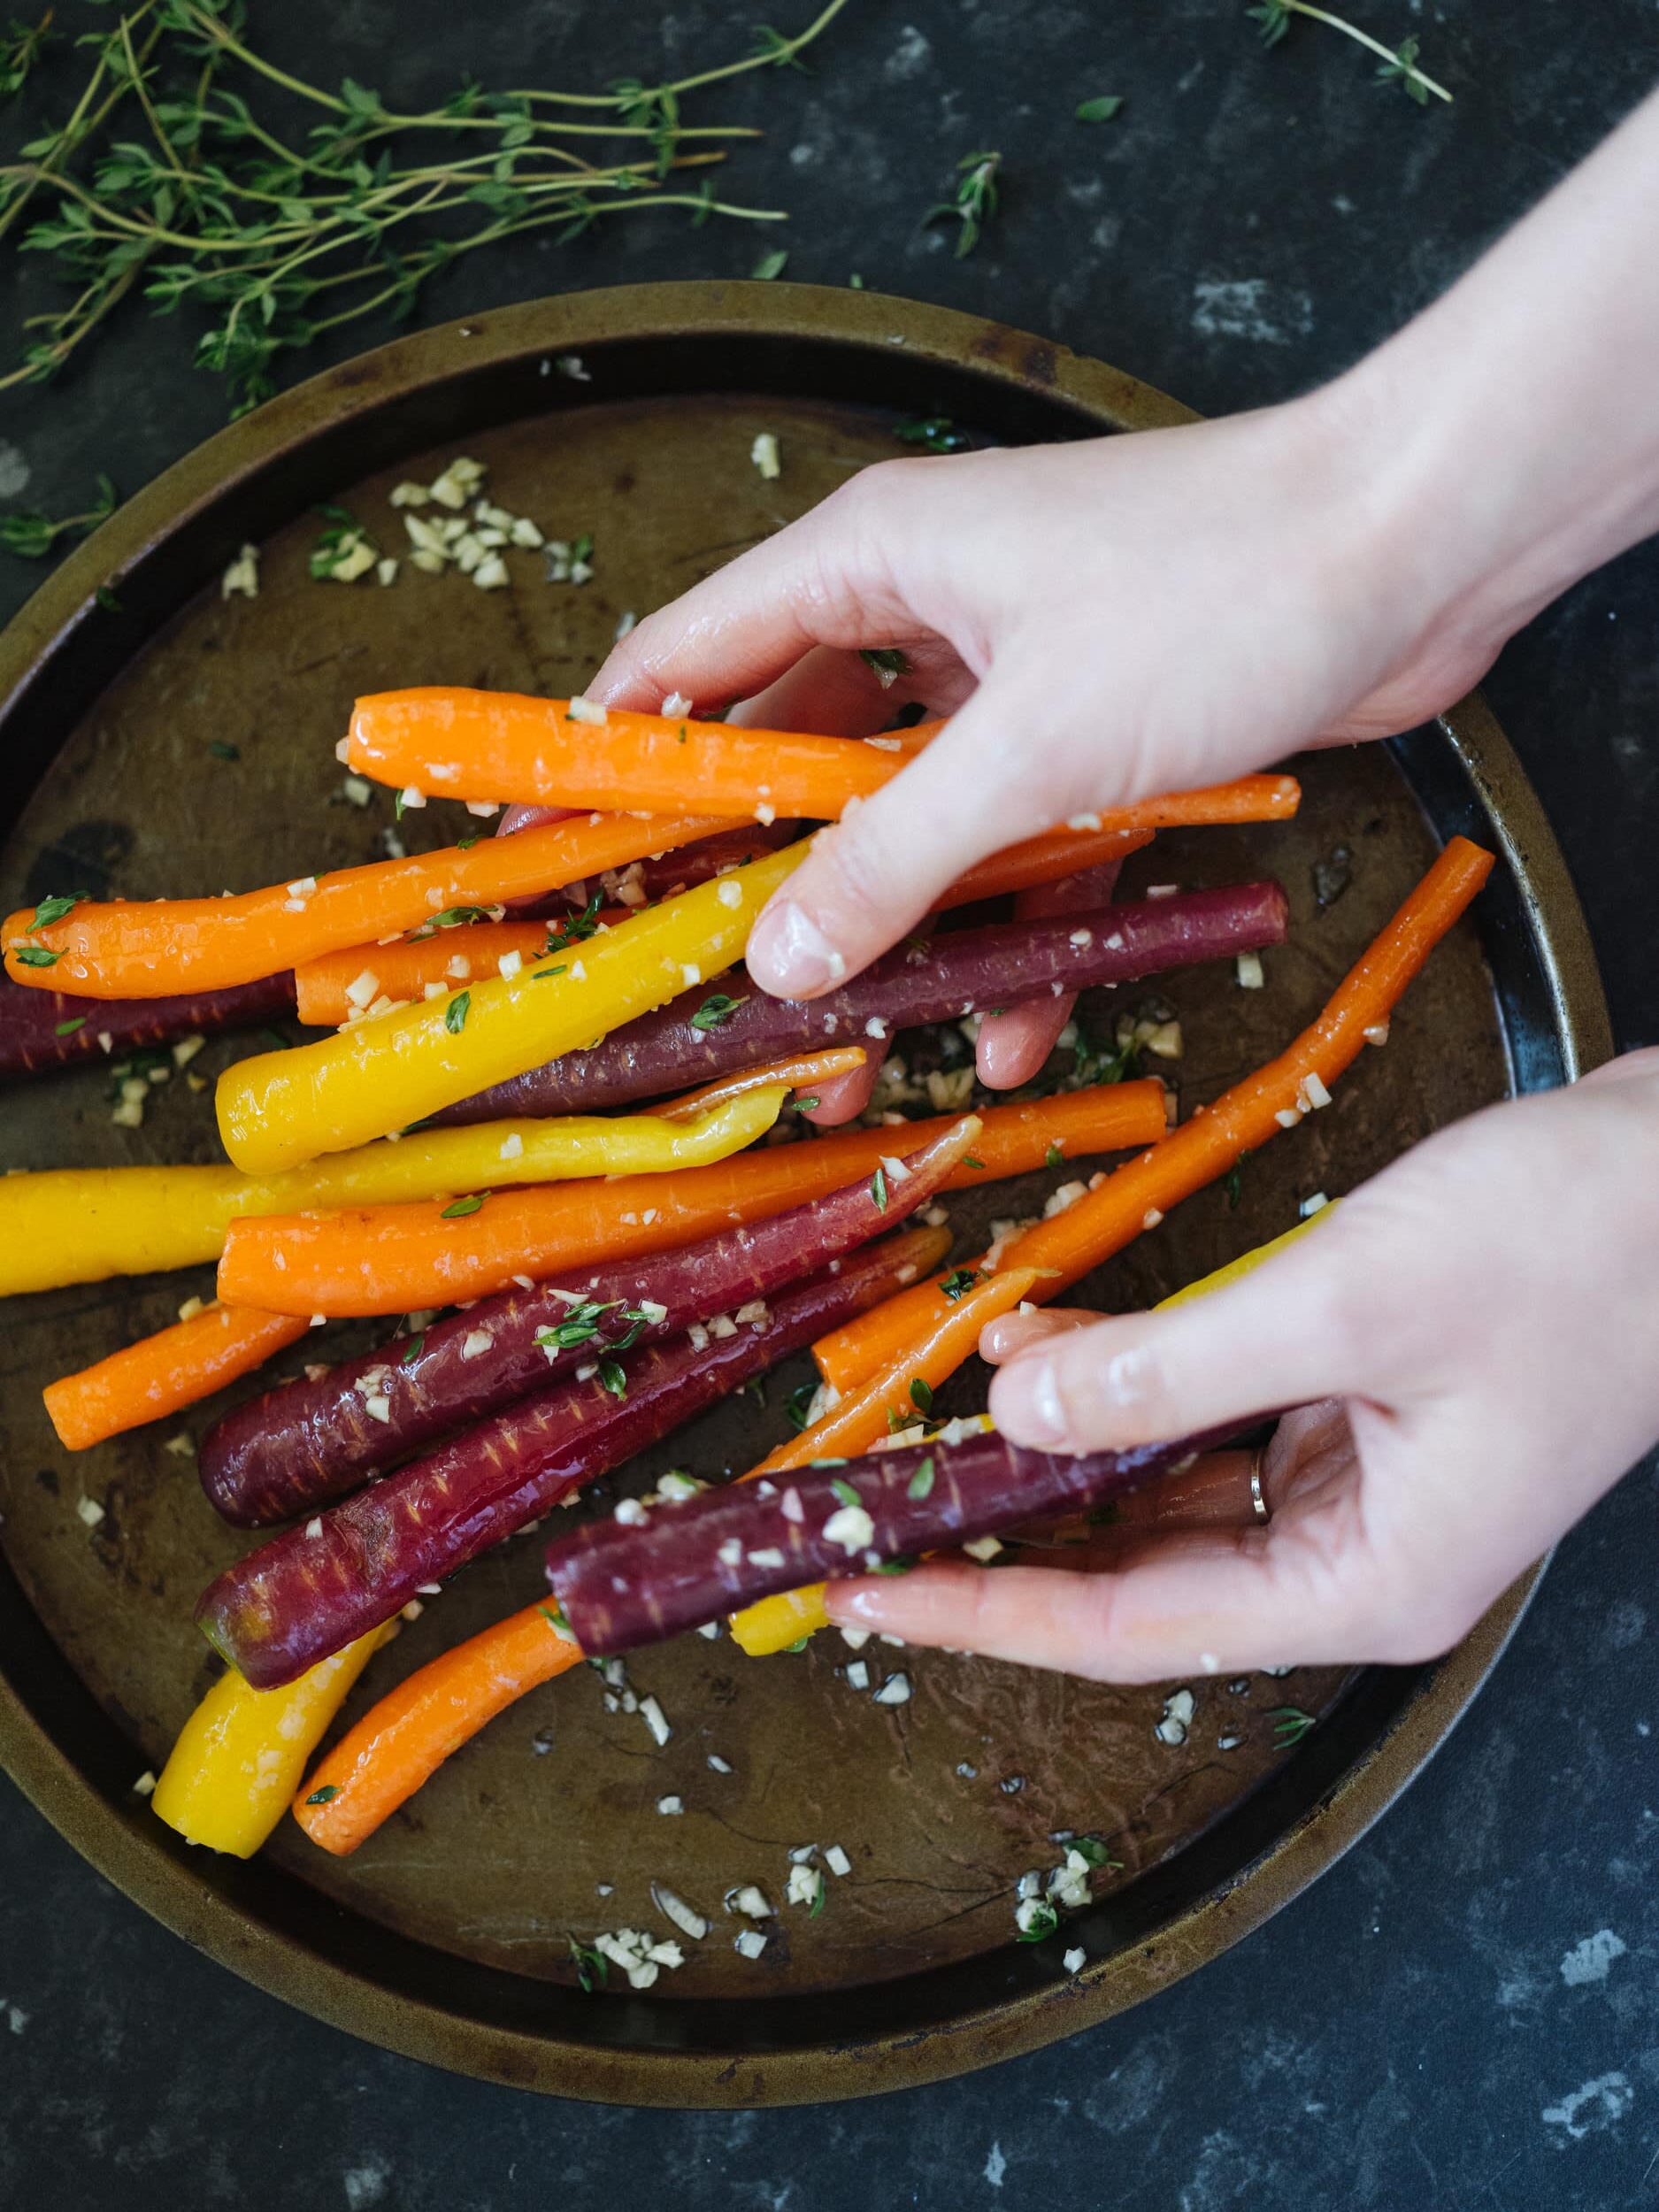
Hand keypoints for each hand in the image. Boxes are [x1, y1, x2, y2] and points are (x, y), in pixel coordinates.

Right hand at [592, 393, 1502, 1014]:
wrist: (1420, 551)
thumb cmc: (1218, 595)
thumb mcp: (1032, 748)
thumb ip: (889, 859)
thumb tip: (775, 963)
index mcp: (867, 563)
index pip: (683, 666)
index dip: (604, 765)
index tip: (544, 866)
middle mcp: (921, 614)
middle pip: (790, 766)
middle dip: (760, 893)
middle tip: (711, 1003)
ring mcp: (1007, 680)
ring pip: (907, 827)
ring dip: (890, 940)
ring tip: (855, 1060)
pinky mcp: (1090, 740)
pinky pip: (1016, 851)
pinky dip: (1009, 934)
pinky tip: (1014, 1033)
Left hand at [817, 1052, 1658, 1676]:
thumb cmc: (1580, 1249)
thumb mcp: (1353, 1304)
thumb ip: (1171, 1366)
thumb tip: (1017, 1405)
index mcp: (1367, 1582)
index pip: (1125, 1627)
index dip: (980, 1612)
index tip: (861, 1592)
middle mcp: (1355, 1557)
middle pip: (1132, 1574)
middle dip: (998, 1536)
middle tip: (864, 1509)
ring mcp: (1359, 1485)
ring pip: (1162, 1497)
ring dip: (1053, 1454)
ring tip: (926, 1425)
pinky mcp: (1359, 1411)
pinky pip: (1207, 1424)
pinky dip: (1125, 1389)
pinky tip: (1049, 1344)